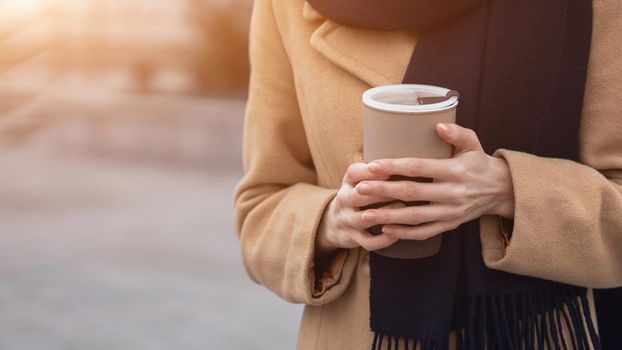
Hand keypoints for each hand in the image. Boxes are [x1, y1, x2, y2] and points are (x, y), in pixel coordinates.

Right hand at [316, 163, 401, 254]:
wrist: (333, 223)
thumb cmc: (357, 195)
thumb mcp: (359, 179)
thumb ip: (376, 170)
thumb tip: (405, 158)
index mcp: (347, 182)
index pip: (353, 173)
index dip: (370, 171)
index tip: (389, 170)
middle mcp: (344, 200)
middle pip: (357, 195)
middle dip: (378, 192)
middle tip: (401, 188)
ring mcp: (347, 220)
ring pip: (362, 219)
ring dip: (383, 214)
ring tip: (403, 208)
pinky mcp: (353, 238)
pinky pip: (368, 242)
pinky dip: (384, 240)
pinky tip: (398, 234)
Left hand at [354, 123, 514, 240]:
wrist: (500, 191)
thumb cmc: (478, 163)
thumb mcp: (473, 144)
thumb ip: (456, 133)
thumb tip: (438, 124)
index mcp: (455, 171)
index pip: (419, 168)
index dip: (395, 166)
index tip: (372, 165)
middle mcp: (452, 193)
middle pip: (412, 193)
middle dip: (383, 191)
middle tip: (360, 189)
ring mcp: (450, 212)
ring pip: (415, 216)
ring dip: (389, 216)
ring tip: (366, 213)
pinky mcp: (449, 225)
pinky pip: (424, 232)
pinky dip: (404, 233)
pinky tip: (386, 229)